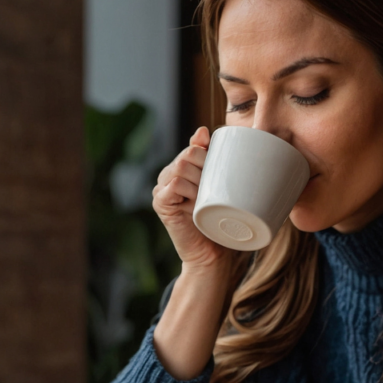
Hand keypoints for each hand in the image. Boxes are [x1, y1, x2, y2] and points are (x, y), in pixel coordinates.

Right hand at [152, 127, 236, 270]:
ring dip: (199, 181)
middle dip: (207, 168)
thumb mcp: (219, 185)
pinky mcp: (160, 202)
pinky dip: (188, 191)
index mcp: (182, 168)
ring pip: (181, 166)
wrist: (212, 253)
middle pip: (188, 154)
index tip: (222, 172)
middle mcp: (168, 175)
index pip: (194, 146)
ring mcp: (161, 188)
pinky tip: (195, 204)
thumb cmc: (220, 219)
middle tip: (216, 189)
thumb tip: (202, 129)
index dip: (211, 155)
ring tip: (206, 199)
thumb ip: (213, 159)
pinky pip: (173, 185)